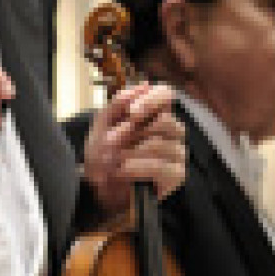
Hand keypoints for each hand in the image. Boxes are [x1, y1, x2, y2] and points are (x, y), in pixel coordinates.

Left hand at [82, 81, 185, 214]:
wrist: (98, 191)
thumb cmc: (103, 156)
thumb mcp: (102, 126)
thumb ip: (118, 104)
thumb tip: (142, 85)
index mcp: (154, 114)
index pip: (166, 94)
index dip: (151, 100)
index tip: (131, 113)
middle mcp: (171, 131)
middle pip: (166, 120)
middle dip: (134, 132)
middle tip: (112, 142)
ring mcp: (176, 153)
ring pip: (160, 144)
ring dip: (131, 152)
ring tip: (114, 160)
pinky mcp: (175, 176)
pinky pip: (161, 167)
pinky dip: (137, 168)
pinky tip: (122, 171)